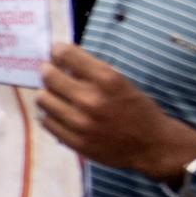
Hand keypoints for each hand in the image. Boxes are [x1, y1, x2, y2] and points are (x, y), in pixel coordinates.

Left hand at [34, 43, 195, 180]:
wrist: (152, 145)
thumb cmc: (137, 109)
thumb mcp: (121, 82)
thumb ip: (92, 72)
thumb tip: (61, 59)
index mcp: (107, 80)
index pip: (66, 55)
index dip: (58, 50)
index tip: (57, 51)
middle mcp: (92, 99)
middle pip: (49, 76)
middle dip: (48, 70)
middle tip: (51, 72)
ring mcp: (81, 123)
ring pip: (43, 99)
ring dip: (47, 93)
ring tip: (55, 95)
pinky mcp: (75, 141)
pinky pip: (46, 122)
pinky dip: (49, 114)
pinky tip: (57, 112)